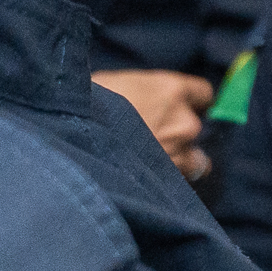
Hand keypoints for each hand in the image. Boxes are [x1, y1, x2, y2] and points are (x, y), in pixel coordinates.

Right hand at [94, 69, 216, 180]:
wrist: (68, 137)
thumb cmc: (85, 106)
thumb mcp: (116, 85)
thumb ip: (142, 94)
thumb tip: (144, 103)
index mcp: (171, 90)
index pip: (203, 93)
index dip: (190, 102)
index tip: (178, 108)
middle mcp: (184, 122)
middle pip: (194, 130)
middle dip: (177, 135)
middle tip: (149, 139)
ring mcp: (179, 155)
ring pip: (195, 163)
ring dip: (176, 163)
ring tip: (146, 166)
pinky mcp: (167, 184)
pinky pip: (179, 185)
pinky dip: (166, 185)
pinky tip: (142, 182)